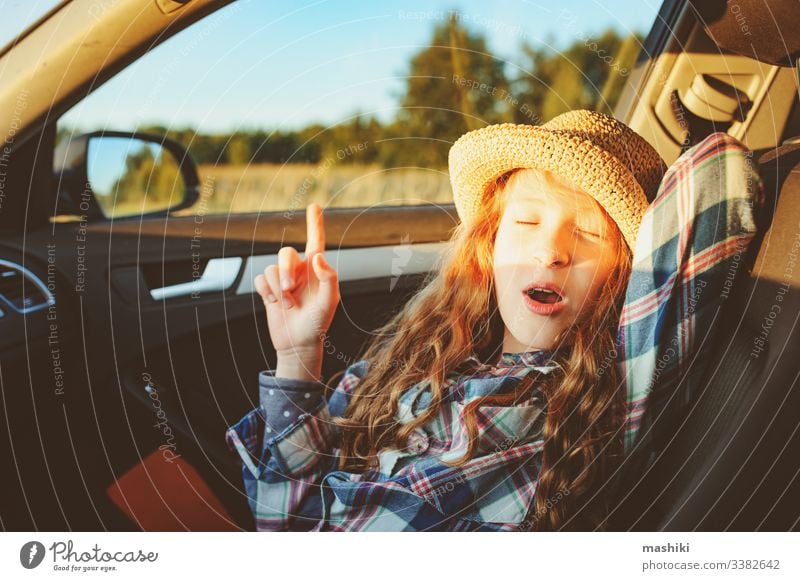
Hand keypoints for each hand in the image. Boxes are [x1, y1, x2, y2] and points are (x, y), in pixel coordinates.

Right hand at [254, 203, 339, 370]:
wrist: (297, 344)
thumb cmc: (318, 324)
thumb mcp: (329, 302)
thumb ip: (328, 278)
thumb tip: (317, 257)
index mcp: (316, 270)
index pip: (315, 241)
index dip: (314, 223)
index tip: (314, 205)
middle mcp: (299, 271)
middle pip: (285, 253)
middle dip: (285, 271)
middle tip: (290, 291)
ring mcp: (283, 280)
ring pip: (271, 268)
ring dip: (278, 288)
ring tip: (288, 305)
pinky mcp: (269, 290)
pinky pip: (261, 279)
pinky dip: (267, 292)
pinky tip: (275, 304)